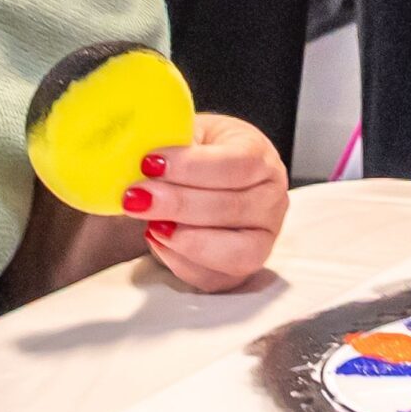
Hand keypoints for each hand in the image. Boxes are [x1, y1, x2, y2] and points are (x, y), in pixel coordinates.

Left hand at [128, 114, 286, 291]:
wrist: (202, 178)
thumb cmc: (198, 152)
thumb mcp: (189, 132)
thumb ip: (172, 142)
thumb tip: (140, 157)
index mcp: (262, 157)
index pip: (239, 163)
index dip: (193, 166)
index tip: (150, 163)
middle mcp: (271, 200)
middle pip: (233, 208)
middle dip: (180, 204)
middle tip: (138, 197)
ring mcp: (262, 240)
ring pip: (236, 252)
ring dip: (188, 240)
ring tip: (151, 225)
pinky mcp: (240, 271)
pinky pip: (215, 278)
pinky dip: (181, 262)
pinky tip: (157, 240)